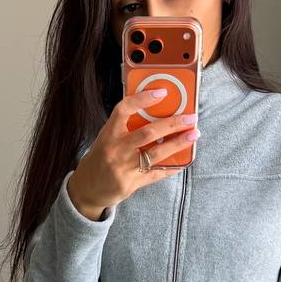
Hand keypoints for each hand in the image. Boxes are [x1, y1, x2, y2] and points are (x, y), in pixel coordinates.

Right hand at [67, 88, 199, 217]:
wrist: (87, 189)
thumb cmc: (101, 158)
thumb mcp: (107, 138)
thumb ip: (126, 127)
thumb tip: (156, 111)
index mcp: (108, 134)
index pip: (124, 110)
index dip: (142, 99)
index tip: (162, 92)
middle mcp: (116, 150)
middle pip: (148, 133)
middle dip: (172, 124)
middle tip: (190, 117)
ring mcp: (123, 168)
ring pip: (155, 154)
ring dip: (177, 144)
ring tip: (193, 135)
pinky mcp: (131, 184)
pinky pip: (155, 174)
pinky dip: (171, 167)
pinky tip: (184, 160)